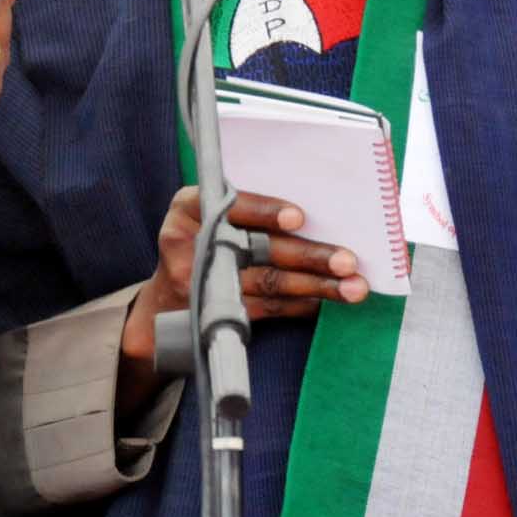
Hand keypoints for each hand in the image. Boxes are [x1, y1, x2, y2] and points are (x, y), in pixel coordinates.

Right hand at [117, 188, 365, 414]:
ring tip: (352, 287)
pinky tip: (326, 301)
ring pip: (269, 283)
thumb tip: (310, 210)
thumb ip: (239, 204)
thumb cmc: (200, 240)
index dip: (266, 212)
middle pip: (259, 248)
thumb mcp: (204, 210)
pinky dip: (301, 304)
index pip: (232, 206)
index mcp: (188, 206)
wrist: (163, 302)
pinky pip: (268, 308)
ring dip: (316, 286)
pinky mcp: (217, 313)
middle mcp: (191, 244)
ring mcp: (202, 284)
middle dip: (308, 255)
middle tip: (347, 260)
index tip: (298, 217)